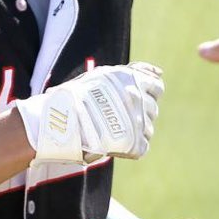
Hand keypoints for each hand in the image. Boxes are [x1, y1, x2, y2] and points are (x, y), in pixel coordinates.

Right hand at [15, 62, 163, 164]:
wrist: (58, 121)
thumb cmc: (79, 95)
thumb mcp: (106, 75)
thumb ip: (135, 71)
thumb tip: (160, 73)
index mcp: (133, 80)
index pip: (157, 88)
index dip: (145, 93)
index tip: (129, 98)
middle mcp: (139, 100)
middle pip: (152, 109)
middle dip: (137, 112)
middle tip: (114, 115)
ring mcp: (138, 122)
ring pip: (148, 128)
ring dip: (135, 129)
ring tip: (110, 128)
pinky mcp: (134, 144)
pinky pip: (142, 146)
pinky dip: (130, 146)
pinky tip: (113, 142)